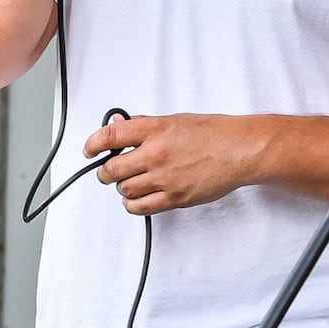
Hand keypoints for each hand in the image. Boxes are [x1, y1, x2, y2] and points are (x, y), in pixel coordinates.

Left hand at [84, 113, 259, 214]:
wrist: (239, 150)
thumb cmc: (211, 133)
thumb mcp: (172, 120)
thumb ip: (142, 125)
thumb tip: (117, 125)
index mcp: (153, 130)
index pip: (109, 136)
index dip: (92, 144)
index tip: (89, 150)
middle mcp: (155, 154)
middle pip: (112, 170)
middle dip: (105, 172)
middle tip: (107, 172)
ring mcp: (165, 178)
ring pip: (124, 190)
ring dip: (121, 187)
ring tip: (129, 183)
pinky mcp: (175, 197)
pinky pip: (141, 207)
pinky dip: (133, 204)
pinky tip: (136, 199)